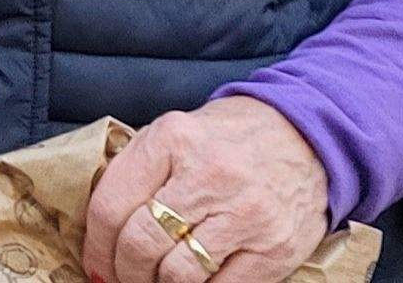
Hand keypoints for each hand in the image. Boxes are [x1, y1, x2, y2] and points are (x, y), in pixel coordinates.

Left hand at [82, 98, 332, 282]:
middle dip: (124, 271)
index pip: (111, 208)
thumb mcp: (173, 134)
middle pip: (140, 245)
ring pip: (177, 274)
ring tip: (157, 278)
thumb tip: (98, 234)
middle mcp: (210, 176)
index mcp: (173, 140)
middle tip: (124, 276)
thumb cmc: (227, 140)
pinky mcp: (275, 248)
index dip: (96, 247)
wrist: (306, 137)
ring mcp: (246, 214)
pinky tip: (195, 279)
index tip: (96, 264)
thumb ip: (135, 174)